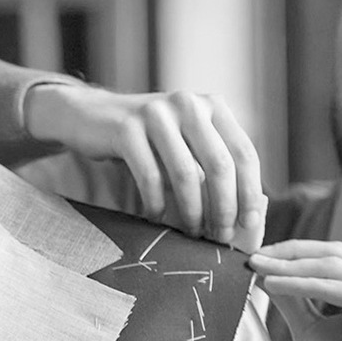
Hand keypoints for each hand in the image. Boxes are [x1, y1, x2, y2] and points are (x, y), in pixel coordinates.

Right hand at [25, 83, 266, 249]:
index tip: (249, 224)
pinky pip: (150, 177)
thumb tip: (248, 212)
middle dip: (224, 208)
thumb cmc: (149, 140)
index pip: (244, 153)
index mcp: (212, 106)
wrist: (92, 116)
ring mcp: (156, 113)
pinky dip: (157, 205)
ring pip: (186, 174)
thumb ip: (214, 162)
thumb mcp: (187, 140)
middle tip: (220, 237)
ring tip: (192, 233)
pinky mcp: (126, 128)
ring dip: (192, 212)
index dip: (249, 193)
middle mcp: (188, 104)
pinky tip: (156, 219)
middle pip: (219, 165)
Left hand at [250, 240, 341, 340]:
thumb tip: (266, 272)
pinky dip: (298, 284)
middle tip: (255, 257)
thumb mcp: (310, 329)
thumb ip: (294, 299)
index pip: (336, 258)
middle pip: (335, 254)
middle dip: (291, 253)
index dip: (297, 253)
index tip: (261, 257)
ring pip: (331, 267)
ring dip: (289, 266)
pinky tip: (271, 285)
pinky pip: (332, 287)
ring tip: (257, 269)